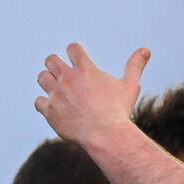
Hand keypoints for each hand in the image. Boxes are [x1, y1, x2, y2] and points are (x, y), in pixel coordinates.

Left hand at [35, 42, 150, 143]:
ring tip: (60, 94)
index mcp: (85, 69)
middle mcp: (67, 78)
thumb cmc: (119, 112)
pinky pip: (38, 102)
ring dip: (49, 83)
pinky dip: (45, 105)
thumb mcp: (130, 87)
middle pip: (51, 60)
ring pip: (42, 78)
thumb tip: (145, 49)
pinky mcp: (50, 110)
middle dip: (57, 67)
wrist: (106, 135)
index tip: (80, 65)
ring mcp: (57, 93)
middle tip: (67, 80)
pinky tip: (56, 111)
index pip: (72, 48)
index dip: (75, 54)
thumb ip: (135, 66)